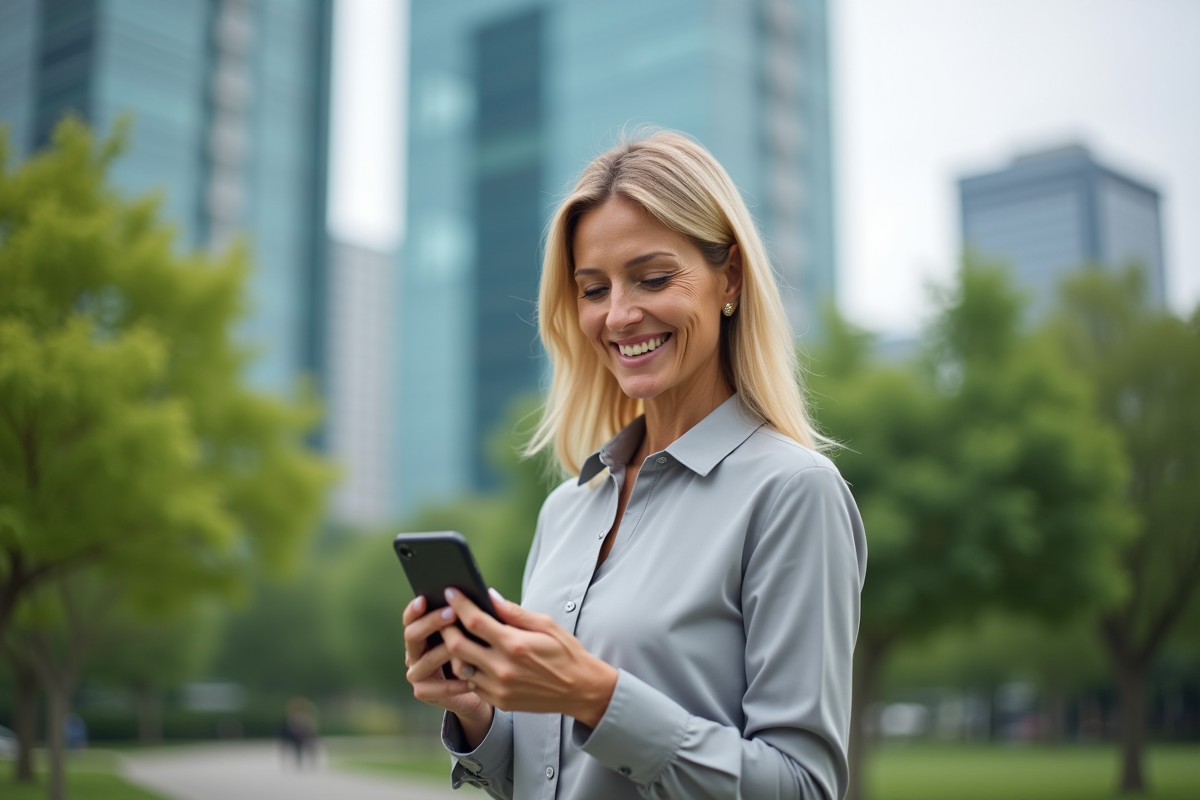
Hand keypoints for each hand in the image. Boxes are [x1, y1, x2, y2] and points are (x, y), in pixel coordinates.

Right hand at [402, 595, 493, 738]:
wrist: (480, 688)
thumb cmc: (479, 653)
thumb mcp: (478, 632)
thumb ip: (474, 617)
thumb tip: (484, 595)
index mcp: (421, 633)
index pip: (411, 618)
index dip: (415, 609)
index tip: (425, 598)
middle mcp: (414, 652)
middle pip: (412, 634)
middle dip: (432, 622)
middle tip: (452, 613)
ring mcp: (417, 673)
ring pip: (426, 659)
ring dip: (444, 651)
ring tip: (464, 645)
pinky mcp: (424, 692)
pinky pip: (437, 687)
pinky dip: (454, 683)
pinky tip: (471, 679)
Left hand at [442, 588, 618, 727]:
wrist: (580, 689)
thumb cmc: (565, 653)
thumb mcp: (546, 624)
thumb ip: (515, 612)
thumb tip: (489, 596)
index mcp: (515, 645)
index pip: (475, 621)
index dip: (459, 605)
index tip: (451, 592)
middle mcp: (503, 668)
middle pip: (457, 645)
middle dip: (447, 627)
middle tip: (446, 615)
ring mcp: (499, 688)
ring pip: (460, 667)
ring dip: (454, 650)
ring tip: (456, 636)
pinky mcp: (499, 701)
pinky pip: (472, 684)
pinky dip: (468, 668)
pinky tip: (472, 657)